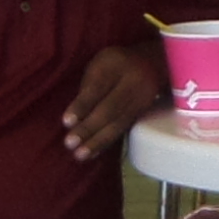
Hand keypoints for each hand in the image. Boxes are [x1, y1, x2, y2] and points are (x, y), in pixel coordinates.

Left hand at [62, 38, 167, 161]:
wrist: (152, 63)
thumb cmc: (115, 64)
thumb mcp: (100, 64)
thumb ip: (88, 86)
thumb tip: (74, 118)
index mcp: (115, 64)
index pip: (97, 87)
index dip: (82, 106)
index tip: (66, 122)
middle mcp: (132, 80)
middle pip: (110, 108)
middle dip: (88, 128)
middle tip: (70, 143)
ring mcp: (142, 97)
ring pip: (118, 122)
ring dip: (97, 141)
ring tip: (80, 154)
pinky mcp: (143, 111)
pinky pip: (124, 128)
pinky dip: (107, 142)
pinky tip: (94, 153)